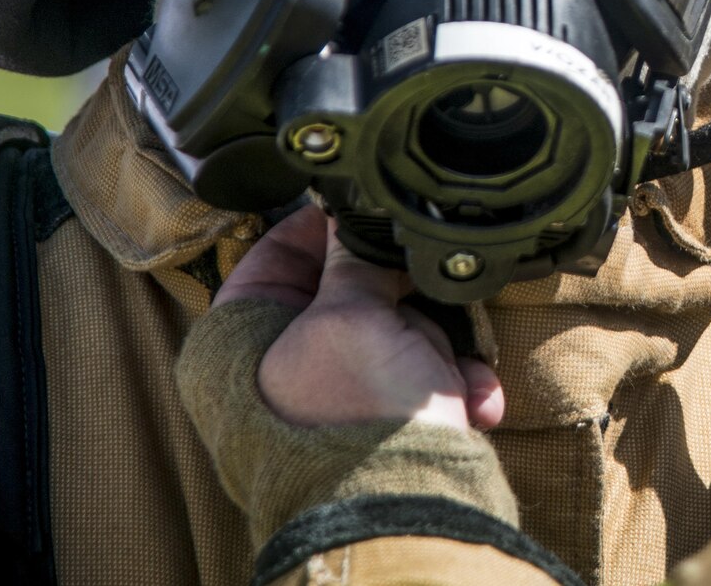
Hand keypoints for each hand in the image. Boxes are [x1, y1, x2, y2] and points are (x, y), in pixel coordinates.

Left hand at [217, 203, 504, 430]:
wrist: (408, 506)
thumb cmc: (357, 415)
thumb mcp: (355, 315)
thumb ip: (355, 258)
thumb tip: (354, 211)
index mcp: (240, 340)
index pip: (274, 255)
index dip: (322, 225)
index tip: (365, 204)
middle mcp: (279, 364)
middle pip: (348, 290)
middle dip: (404, 297)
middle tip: (425, 286)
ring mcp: (332, 391)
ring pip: (396, 328)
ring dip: (439, 346)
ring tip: (448, 370)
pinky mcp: (379, 414)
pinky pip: (420, 371)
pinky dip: (452, 382)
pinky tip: (470, 400)